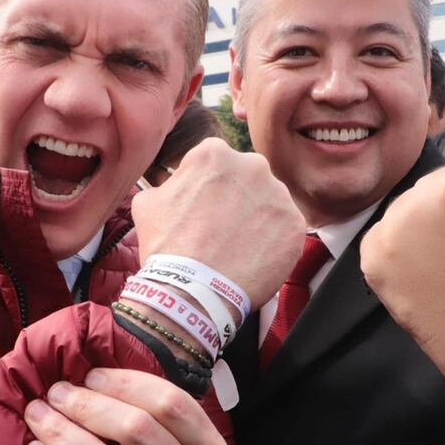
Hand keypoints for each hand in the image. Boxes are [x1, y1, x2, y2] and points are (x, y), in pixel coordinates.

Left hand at [24, 368, 227, 444]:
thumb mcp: (171, 440)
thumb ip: (148, 409)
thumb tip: (90, 373)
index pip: (169, 402)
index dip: (125, 383)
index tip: (91, 376)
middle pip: (136, 430)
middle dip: (87, 406)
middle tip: (57, 393)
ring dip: (63, 434)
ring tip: (39, 416)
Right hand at [133, 138, 304, 310]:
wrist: (193, 290)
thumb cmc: (166, 246)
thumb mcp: (148, 203)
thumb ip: (168, 183)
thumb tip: (174, 184)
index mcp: (214, 153)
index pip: (215, 163)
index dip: (207, 188)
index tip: (202, 209)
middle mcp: (252, 165)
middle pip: (247, 179)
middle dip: (237, 198)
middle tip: (222, 229)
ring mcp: (278, 194)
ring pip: (269, 202)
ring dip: (257, 218)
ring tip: (238, 246)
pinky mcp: (295, 224)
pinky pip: (285, 229)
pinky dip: (273, 242)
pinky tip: (253, 257)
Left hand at [360, 158, 444, 392]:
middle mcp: (440, 187)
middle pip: (427, 190)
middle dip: (437, 217)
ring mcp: (403, 217)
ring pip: (401, 213)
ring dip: (413, 234)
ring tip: (437, 267)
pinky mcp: (375, 248)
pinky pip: (379, 240)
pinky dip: (392, 258)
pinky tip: (416, 278)